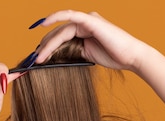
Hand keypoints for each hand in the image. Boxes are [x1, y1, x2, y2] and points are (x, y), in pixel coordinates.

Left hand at [32, 11, 148, 71]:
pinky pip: (70, 16)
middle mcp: (85, 22)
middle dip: (44, 46)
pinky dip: (56, 18)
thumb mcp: (87, 55)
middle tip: (34, 60)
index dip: (47, 47)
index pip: (61, 37)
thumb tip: (55, 57)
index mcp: (84, 30)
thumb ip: (73, 52)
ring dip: (47, 44)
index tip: (37, 58)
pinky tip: (43, 24)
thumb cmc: (114, 57)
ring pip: (61, 30)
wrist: (131, 57)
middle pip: (58, 33)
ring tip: (38, 57)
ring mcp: (88, 20)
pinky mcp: (90, 20)